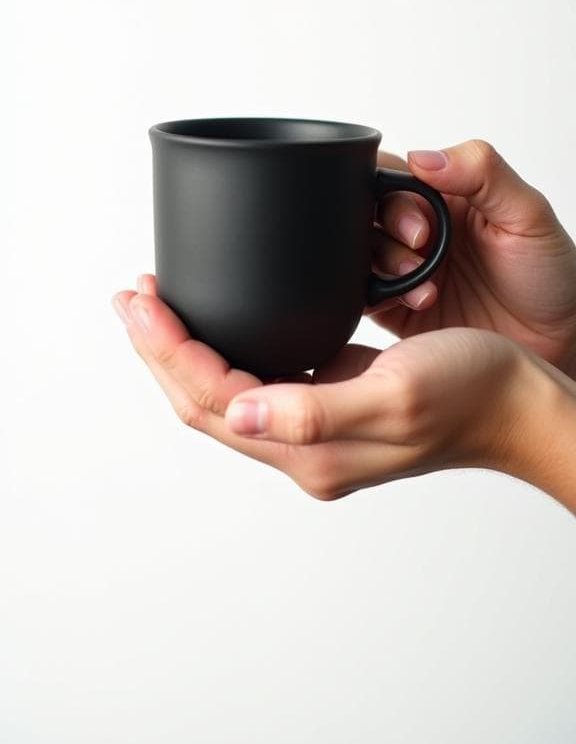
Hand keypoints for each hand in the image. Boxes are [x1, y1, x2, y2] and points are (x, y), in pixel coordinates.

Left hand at [112, 276, 575, 510]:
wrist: (520, 404)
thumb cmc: (473, 393)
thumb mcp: (396, 394)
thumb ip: (313, 410)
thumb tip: (239, 411)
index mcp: (311, 449)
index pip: (210, 398)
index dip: (166, 349)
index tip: (139, 300)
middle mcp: (306, 448)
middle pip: (203, 400)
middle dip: (160, 348)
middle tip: (132, 295)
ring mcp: (317, 431)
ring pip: (225, 393)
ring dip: (184, 350)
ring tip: (156, 308)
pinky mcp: (331, 408)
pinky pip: (257, 383)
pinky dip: (224, 351)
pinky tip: (220, 325)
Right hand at [371, 140, 575, 378]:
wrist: (556, 344)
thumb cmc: (550, 277)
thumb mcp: (528, 214)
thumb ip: (482, 172)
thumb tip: (421, 157)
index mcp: (445, 195)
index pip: (392, 174)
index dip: (392, 194)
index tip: (421, 224)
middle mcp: (420, 229)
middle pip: (366, 212)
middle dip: (387, 231)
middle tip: (421, 251)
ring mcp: (405, 269)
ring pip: (359, 252)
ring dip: (385, 266)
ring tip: (426, 290)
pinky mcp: (395, 309)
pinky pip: (362, 296)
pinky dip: (375, 298)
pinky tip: (417, 305)